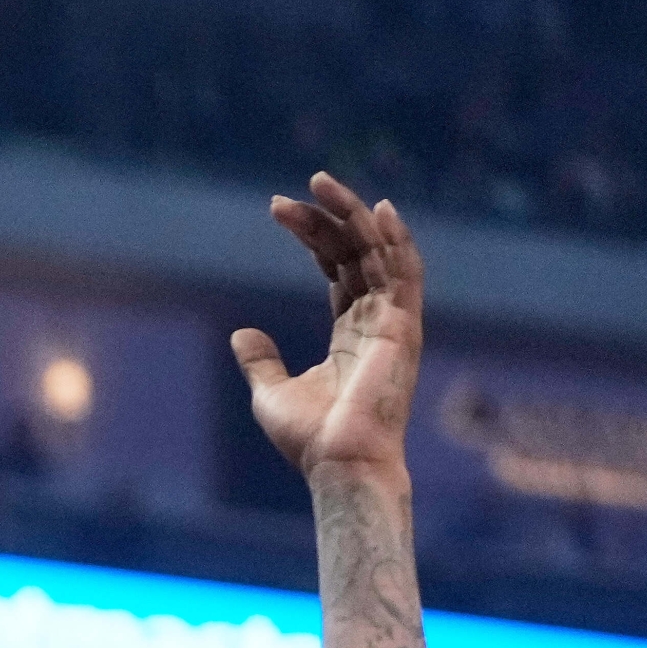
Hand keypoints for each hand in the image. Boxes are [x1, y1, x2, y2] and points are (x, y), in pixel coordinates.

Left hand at [231, 173, 424, 481]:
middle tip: (290, 193)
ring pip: (377, 253)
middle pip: (354, 254)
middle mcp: (377, 322)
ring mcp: (394, 323)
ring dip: (352, 216)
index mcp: (351, 333)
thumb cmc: (311, 437)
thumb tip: (241, 333)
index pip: (336, 269)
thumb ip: (261, 361)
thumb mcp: (272, 392)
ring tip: (322, 183)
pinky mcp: (403, 328)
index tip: (279, 210)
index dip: (312, 237)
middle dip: (324, 220)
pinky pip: (405, 274)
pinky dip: (395, 240)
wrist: (339, 463)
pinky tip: (378, 210)